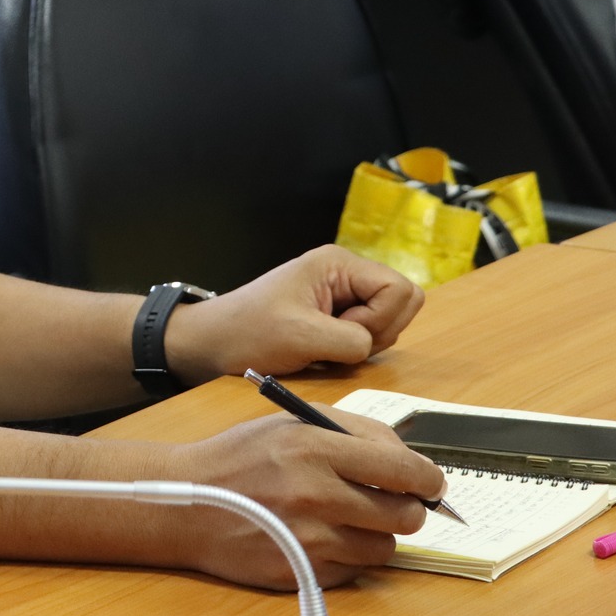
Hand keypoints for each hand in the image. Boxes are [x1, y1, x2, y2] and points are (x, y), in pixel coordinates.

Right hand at [161, 411, 445, 587]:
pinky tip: (324, 538)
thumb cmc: (241, 458)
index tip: (430, 484)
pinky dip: (350, 557)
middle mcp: (315, 494)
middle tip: (390, 502)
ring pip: (385, 548)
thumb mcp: (291, 422)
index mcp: (315, 448)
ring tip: (349, 519)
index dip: (429, 480)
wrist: (187, 504)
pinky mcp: (302, 571)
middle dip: (407, 508)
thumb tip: (411, 461)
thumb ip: (354, 432)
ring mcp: (309, 538)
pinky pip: (356, 571)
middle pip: (405, 515)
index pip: (404, 470)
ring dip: (377, 534)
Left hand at [163, 244, 423, 386]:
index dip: (381, 318)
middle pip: (402, 303)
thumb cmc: (248, 332)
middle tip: (335, 341)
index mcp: (339, 264)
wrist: (213, 343)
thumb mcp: (301, 336)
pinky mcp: (335, 317)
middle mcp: (346, 274)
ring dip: (364, 343)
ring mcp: (342, 296)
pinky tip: (320, 352)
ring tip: (322, 347)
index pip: (400, 289)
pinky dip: (353, 350)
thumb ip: (351, 340)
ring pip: (388, 322)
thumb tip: (371, 345)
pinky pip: (369, 335)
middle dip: (379, 331)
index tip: (342, 331)